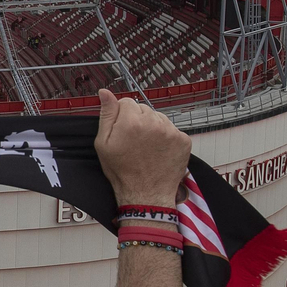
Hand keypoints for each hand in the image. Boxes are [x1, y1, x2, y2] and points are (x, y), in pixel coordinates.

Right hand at [95, 89, 190, 208]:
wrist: (146, 194)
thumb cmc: (122, 171)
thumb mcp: (103, 143)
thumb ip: (106, 115)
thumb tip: (105, 93)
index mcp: (131, 121)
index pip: (127, 102)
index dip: (122, 116)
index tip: (122, 131)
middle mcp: (154, 122)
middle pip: (144, 108)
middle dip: (138, 120)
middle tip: (134, 141)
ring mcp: (171, 131)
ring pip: (159, 117)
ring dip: (153, 127)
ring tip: (146, 147)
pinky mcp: (184, 140)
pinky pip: (172, 129)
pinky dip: (166, 137)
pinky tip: (158, 151)